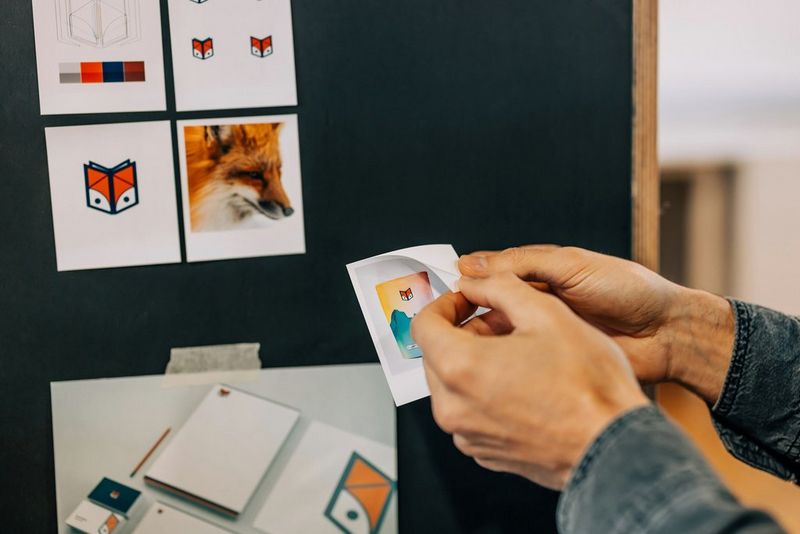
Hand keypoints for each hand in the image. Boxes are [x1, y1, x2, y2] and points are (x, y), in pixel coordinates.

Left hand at [412, 272, 648, 489]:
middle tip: (501, 321)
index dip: (445, 304)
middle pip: (437, 355)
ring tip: (518, 351)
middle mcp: (453, 407)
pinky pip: (470, 412)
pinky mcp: (485, 453)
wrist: (614, 447)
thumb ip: (500, 286)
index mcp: (459, 367)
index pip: (423, 325)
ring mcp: (467, 435)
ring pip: (453, 385)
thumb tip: (475, 281)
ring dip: (475, 361)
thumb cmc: (587, 385)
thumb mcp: (546, 312)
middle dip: (463, 332)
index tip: (467, 299)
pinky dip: (485, 392)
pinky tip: (522, 382)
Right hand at [458, 246, 734, 402]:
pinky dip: (499, 361)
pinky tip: (484, 363)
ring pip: (498, 336)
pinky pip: (517, 361)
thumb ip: (523, 263)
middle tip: (446, 320)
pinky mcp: (551, 363)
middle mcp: (537, 303)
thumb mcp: (573, 265)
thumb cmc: (630, 292)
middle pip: (489, 306)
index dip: (468, 281)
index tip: (444, 288)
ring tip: (461, 342)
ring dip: (480, 338)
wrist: (668, 335)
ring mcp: (543, 335)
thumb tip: (474, 262)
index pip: (492, 274)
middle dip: (468, 312)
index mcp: (541, 273)